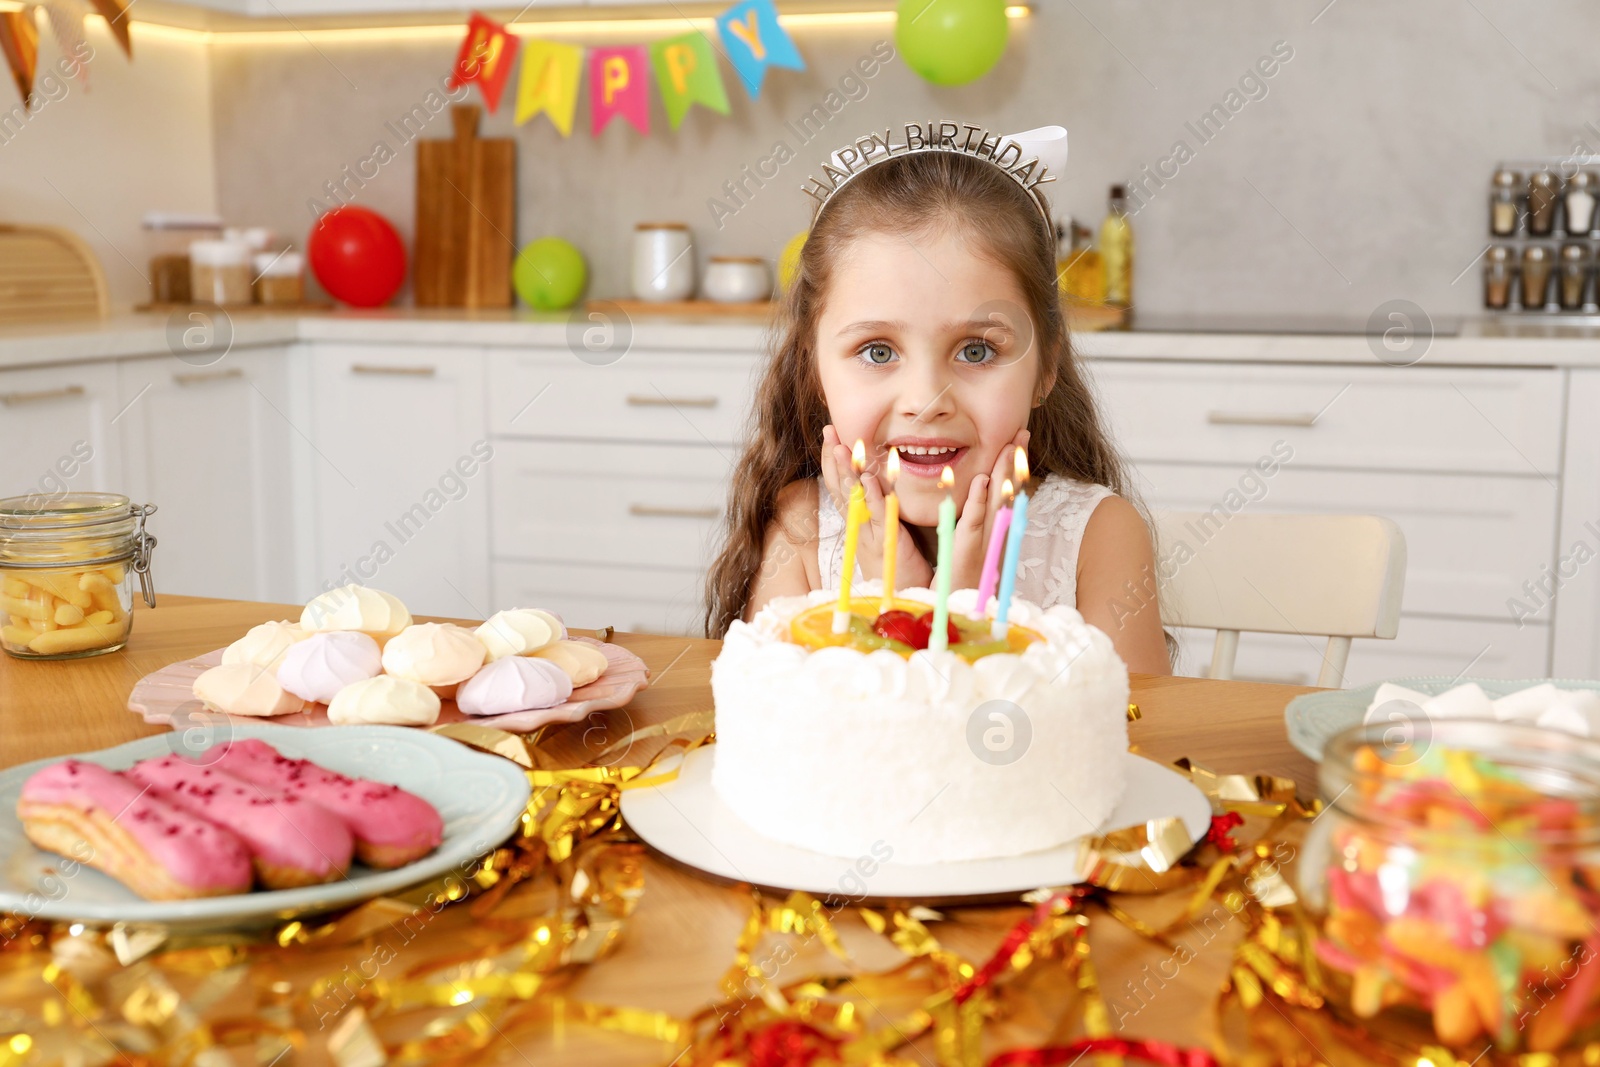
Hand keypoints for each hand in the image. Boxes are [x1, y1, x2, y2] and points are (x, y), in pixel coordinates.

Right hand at [820, 425, 932, 589]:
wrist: (902, 601)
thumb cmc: (898, 568)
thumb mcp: (886, 535)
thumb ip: (880, 512)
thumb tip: (876, 486)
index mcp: (859, 522)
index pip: (842, 486)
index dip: (833, 462)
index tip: (830, 437)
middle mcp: (860, 526)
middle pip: (841, 487)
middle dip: (833, 459)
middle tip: (827, 431)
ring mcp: (871, 534)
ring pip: (854, 499)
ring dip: (847, 473)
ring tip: (840, 447)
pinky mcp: (888, 543)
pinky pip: (877, 517)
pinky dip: (872, 497)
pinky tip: (868, 479)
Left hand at [948, 429, 1029, 591]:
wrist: (956, 612)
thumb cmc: (959, 582)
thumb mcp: (969, 548)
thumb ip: (975, 523)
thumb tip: (982, 498)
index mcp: (996, 532)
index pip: (1007, 492)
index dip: (1015, 466)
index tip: (1019, 439)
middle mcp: (995, 535)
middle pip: (1008, 491)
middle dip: (1016, 461)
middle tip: (1022, 431)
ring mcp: (984, 542)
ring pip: (997, 502)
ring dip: (1004, 473)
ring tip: (1010, 446)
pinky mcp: (968, 552)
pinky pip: (974, 523)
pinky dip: (979, 502)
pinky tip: (984, 481)